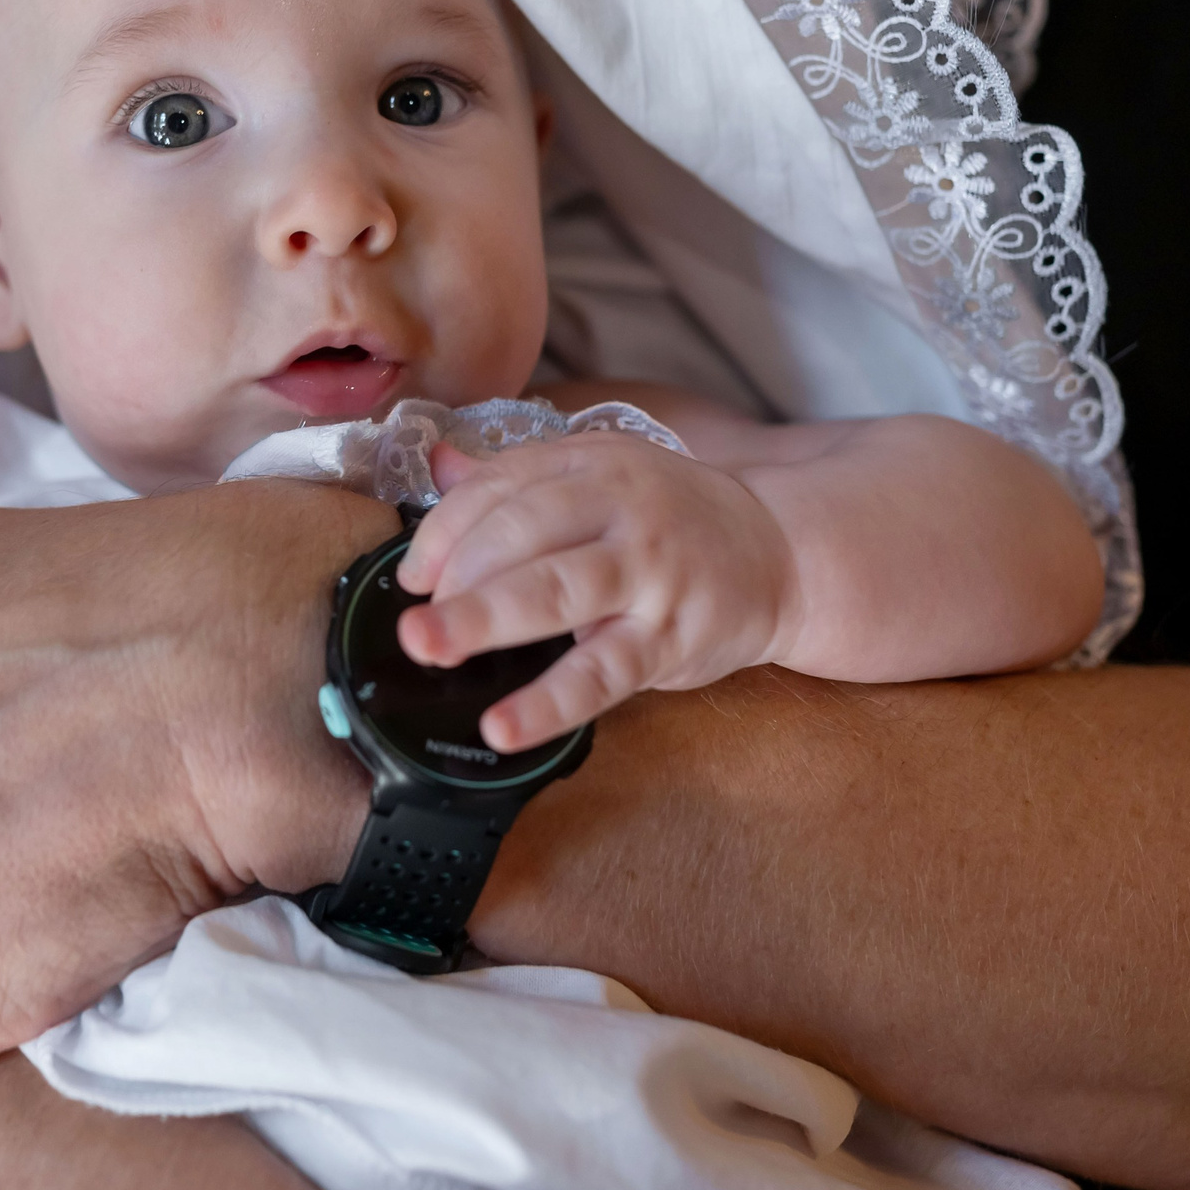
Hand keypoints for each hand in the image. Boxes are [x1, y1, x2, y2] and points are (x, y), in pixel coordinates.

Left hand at [395, 436, 793, 750]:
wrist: (779, 552)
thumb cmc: (674, 517)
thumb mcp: (602, 475)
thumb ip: (518, 479)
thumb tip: (436, 464)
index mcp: (591, 466)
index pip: (501, 487)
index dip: (445, 531)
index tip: (412, 576)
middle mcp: (619, 510)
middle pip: (523, 530)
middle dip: (457, 573)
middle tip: (410, 619)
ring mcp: (647, 573)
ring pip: (557, 591)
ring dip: (486, 619)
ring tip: (429, 647)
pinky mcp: (669, 636)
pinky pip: (601, 674)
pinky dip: (549, 702)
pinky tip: (504, 724)